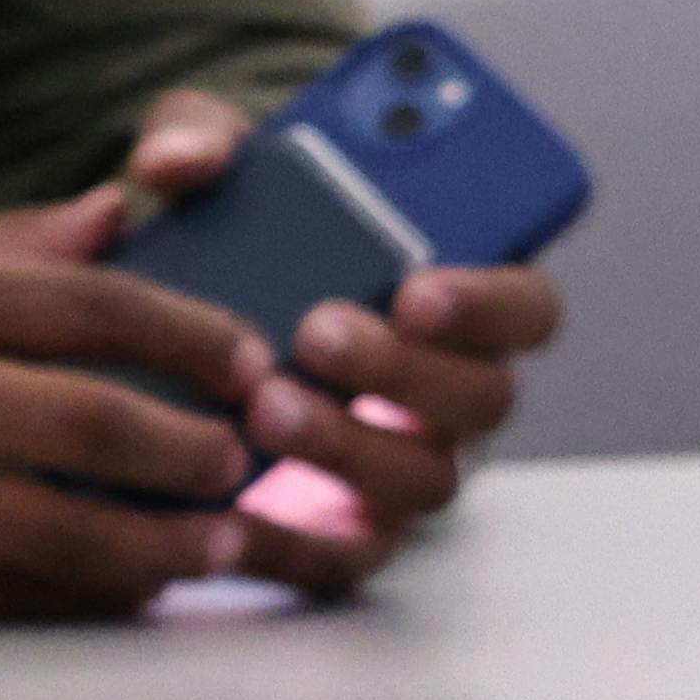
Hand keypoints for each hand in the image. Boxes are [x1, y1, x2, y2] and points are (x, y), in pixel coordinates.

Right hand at [0, 92, 554, 613]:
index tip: (253, 365)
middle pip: (101, 428)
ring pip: (64, 535)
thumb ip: (16, 241)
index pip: (104, 312)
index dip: (199, 341)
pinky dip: (80, 599)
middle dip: (199, 452)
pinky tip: (133, 589)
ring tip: (222, 540)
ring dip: (162, 547)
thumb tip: (126, 213)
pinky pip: (2, 598)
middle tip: (247, 458)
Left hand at [110, 76, 559, 568]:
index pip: (526, 307)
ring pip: (424, 479)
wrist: (173, 342)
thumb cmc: (238, 241)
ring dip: (352, 444)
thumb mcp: (223, 176)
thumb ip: (202, 141)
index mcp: (457, 302)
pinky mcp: (340, 531)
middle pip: (484, 399)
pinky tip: (233, 506)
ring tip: (267, 408)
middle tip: (317, 332)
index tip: (419, 284)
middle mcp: (449, 391)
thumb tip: (178, 160)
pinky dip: (296, 541)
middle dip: (405, 369)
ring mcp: (401, 464)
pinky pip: (349, 559)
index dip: (490, 301)